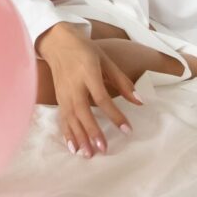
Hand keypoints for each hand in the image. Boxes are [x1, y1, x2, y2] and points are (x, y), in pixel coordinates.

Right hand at [36, 23, 139, 158]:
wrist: (56, 41)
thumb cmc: (84, 50)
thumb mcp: (105, 60)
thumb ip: (122, 81)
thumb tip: (139, 101)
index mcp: (88, 72)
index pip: (101, 97)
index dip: (114, 115)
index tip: (127, 129)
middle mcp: (73, 84)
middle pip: (82, 111)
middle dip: (92, 131)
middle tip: (103, 150)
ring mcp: (63, 92)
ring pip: (70, 117)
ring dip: (79, 136)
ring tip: (88, 154)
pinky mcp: (58, 97)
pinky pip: (62, 118)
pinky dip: (67, 133)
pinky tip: (73, 147)